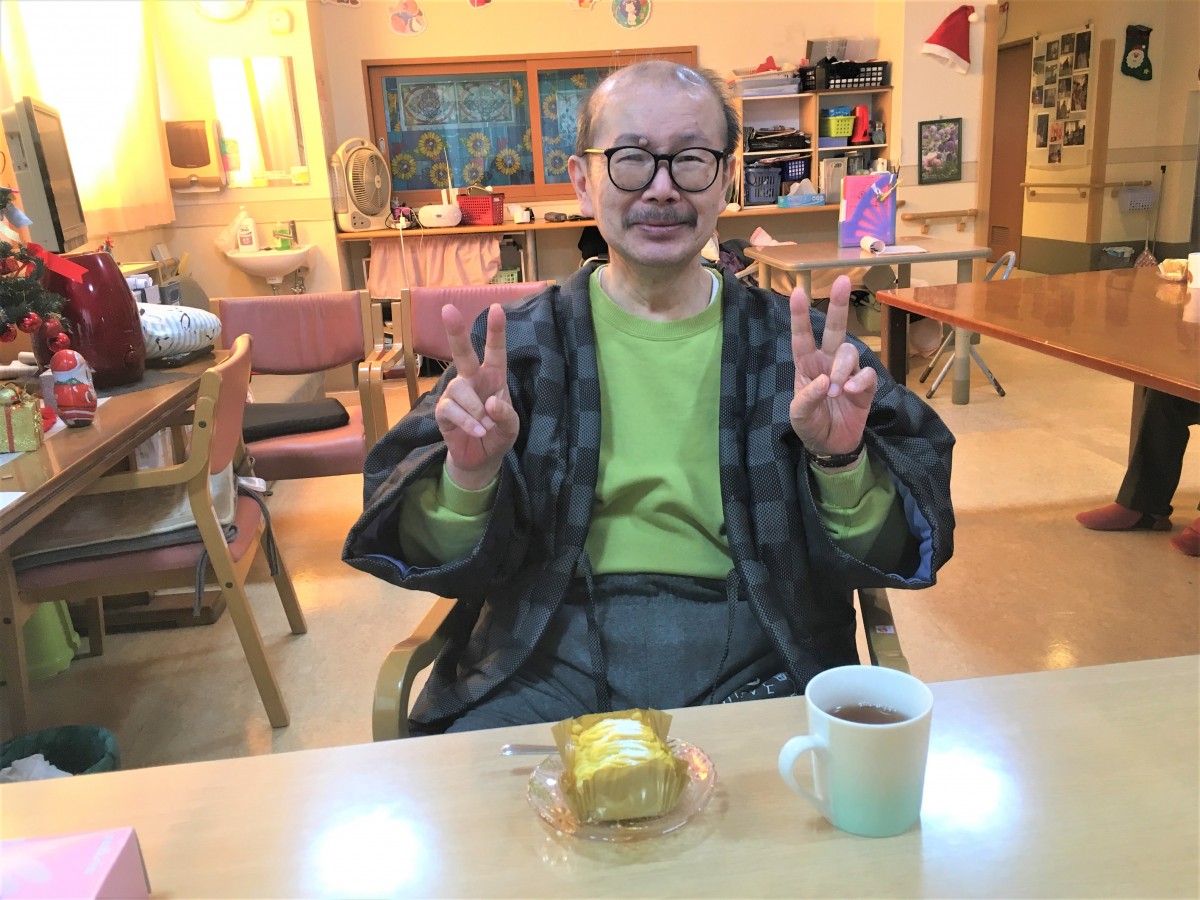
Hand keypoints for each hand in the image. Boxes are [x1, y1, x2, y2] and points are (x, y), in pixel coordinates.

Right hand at [434, 304, 518, 489]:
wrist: (481, 458)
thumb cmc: (499, 434)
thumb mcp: (511, 428)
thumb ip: (506, 415)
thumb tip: (491, 402)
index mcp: (494, 376)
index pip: (495, 351)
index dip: (496, 330)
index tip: (496, 308)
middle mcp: (472, 379)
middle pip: (462, 353)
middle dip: (456, 331)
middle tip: (447, 309)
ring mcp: (456, 393)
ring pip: (459, 389)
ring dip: (475, 410)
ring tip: (485, 426)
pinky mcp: (443, 410)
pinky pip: (450, 409)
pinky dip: (467, 421)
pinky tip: (477, 431)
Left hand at [789, 275, 877, 455]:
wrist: (831, 446)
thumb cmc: (811, 425)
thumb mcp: (799, 416)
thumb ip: (806, 399)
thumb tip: (825, 381)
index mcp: (807, 366)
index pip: (802, 337)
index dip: (799, 316)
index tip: (796, 291)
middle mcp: (827, 362)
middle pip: (835, 329)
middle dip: (838, 305)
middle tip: (842, 281)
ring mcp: (847, 372)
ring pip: (850, 351)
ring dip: (843, 367)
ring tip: (837, 390)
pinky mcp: (865, 386)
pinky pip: (867, 373)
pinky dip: (860, 380)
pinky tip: (851, 390)